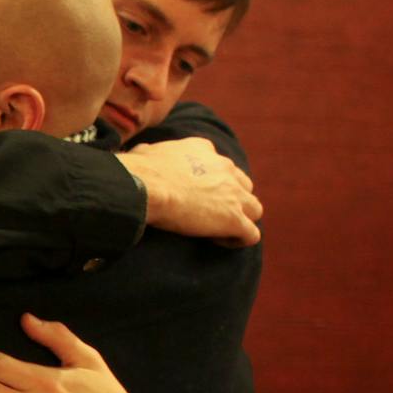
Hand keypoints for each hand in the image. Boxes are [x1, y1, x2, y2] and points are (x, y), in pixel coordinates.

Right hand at [117, 139, 262, 246]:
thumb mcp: (145, 152)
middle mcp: (224, 168)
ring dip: (240, 219)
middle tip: (209, 214)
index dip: (210, 183)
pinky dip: (238, 240)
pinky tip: (218, 242)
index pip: (218, 166)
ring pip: (254, 209)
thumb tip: (138, 155)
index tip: (194, 196)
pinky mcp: (233, 218)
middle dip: (231, 199)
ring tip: (217, 231)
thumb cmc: (139, 170)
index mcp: (203, 150)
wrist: (146, 186)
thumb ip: (150, 154)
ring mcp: (233, 194)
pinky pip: (250, 234)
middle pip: (242, 185)